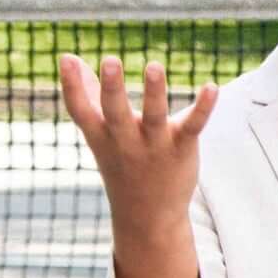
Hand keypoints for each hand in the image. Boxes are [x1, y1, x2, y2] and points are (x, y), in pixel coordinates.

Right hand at [58, 53, 218, 238]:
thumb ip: (86, 97)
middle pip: (115, 113)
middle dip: (112, 88)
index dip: (72, 86)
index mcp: (102, 136)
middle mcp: (126, 141)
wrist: (148, 218)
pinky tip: (212, 87)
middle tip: (110, 61)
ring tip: (154, 67)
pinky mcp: (182, 149)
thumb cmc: (121, 166)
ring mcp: (155, 146)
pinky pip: (193, 127)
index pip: (81, 111)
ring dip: (154, 93)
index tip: (66, 60)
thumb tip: (68, 58)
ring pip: (154, 117)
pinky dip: (203, 108)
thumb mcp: (99, 136)